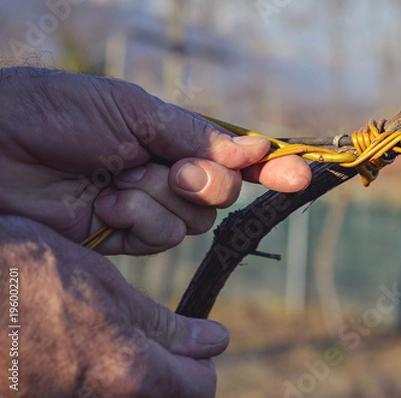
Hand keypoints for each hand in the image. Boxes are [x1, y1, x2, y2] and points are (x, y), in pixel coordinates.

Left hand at [0, 67, 310, 254]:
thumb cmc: (56, 112)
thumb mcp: (131, 110)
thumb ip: (192, 133)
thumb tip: (251, 149)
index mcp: (170, 136)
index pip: (231, 156)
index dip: (269, 166)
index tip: (300, 173)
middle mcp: (165, 172)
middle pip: (222, 194)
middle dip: (204, 184)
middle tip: (173, 171)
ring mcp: (146, 206)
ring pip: (193, 221)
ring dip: (160, 202)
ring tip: (116, 184)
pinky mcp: (124, 236)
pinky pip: (161, 239)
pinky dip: (138, 222)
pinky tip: (105, 208)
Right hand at [0, 216, 228, 397]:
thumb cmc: (25, 273)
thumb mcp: (104, 286)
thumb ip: (162, 325)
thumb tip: (212, 341)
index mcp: (128, 374)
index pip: (199, 386)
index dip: (201, 361)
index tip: (196, 341)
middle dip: (169, 376)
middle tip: (155, 343)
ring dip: (131, 379)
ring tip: (107, 342)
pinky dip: (93, 383)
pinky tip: (74, 354)